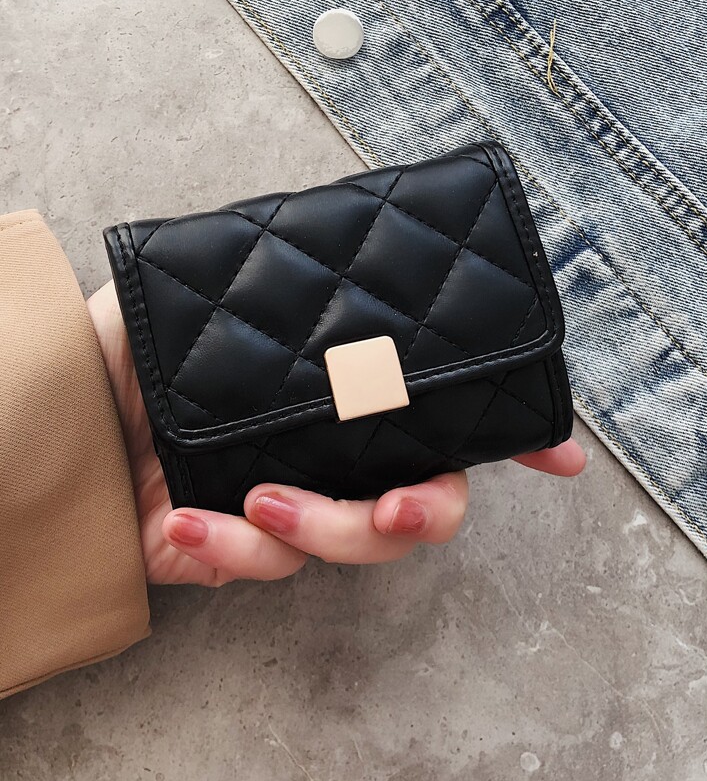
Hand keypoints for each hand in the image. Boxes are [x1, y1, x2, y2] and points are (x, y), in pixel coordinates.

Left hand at [88, 281, 584, 585]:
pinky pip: (244, 570)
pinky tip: (184, 524)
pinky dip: (222, 553)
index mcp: (344, 395)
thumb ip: (316, 272)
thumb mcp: (242, 277)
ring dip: (314, 533)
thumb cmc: (152, 318)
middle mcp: (325, 452)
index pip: (441, 421)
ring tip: (256, 503)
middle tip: (398, 511)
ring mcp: (277, 502)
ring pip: (340, 547)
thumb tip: (389, 228)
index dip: (511, 441)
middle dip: (421, 517)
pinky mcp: (216, 544)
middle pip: (414, 507)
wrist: (51, 371)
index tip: (562, 455)